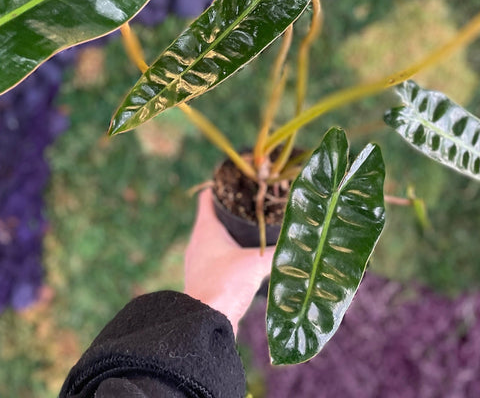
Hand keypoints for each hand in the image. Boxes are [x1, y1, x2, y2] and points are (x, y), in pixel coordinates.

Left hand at [184, 187, 274, 334]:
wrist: (205, 322)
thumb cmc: (225, 284)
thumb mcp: (255, 263)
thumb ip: (279, 252)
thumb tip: (305, 243)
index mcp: (205, 229)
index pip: (207, 197)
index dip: (219, 186)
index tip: (236, 179)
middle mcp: (197, 242)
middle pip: (211, 218)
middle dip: (230, 211)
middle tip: (252, 205)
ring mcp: (198, 262)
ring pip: (213, 240)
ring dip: (229, 235)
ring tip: (252, 231)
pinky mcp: (203, 280)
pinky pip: (215, 260)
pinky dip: (228, 255)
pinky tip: (244, 261)